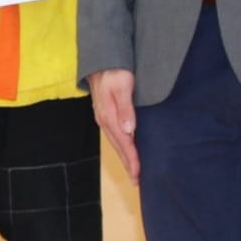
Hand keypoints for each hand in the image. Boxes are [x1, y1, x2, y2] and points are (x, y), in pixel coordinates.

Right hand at [88, 69, 138, 183]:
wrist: (100, 59)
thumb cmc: (114, 70)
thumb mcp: (122, 86)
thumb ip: (125, 108)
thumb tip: (129, 130)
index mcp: (108, 116)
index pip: (123, 142)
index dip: (132, 158)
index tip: (139, 173)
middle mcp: (104, 120)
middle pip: (118, 146)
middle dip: (127, 163)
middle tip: (137, 181)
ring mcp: (103, 117)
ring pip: (116, 142)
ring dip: (124, 157)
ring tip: (133, 170)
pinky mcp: (105, 114)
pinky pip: (115, 135)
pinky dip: (122, 146)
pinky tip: (127, 149)